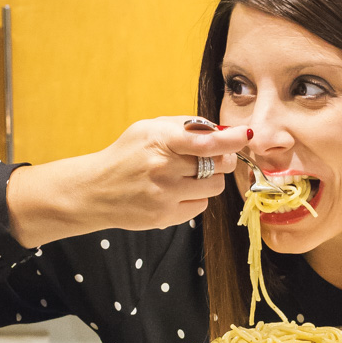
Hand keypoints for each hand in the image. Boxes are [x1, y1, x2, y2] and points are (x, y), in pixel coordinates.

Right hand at [87, 116, 245, 230]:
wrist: (96, 190)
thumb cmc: (128, 155)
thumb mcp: (149, 129)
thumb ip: (186, 126)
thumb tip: (223, 130)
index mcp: (160, 141)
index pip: (206, 142)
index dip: (231, 139)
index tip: (245, 134)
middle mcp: (163, 169)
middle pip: (219, 165)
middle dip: (223, 159)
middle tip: (215, 156)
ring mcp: (165, 195)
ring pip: (215, 187)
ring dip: (210, 180)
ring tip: (189, 176)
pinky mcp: (166, 217)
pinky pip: (202, 206)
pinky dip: (197, 198)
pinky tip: (178, 192)